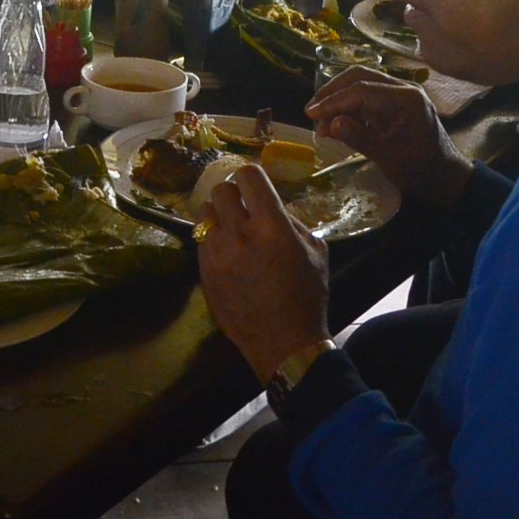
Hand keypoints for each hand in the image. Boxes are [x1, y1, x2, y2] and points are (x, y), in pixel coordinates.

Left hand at [197, 164, 332, 383]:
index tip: (257, 186)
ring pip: (204, 213)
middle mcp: (238, 235)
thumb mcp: (316, 251)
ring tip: (232, 229)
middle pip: (221, 191)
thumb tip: (272, 207)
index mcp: (271, 226)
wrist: (283, 342)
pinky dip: (213, 239)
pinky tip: (227, 253)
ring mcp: (216, 254)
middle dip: (234, 195)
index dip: (252, 176)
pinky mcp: (203, 272)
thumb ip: (292, 222)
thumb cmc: (307, 296)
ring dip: (218, 216)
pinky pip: (201, 241)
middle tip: (244, 208)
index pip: (248, 176)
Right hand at [307, 66, 473, 209]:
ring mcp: (399, 96)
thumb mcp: (391, 160)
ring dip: (338, 100)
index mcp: (406, 100)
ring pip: (360, 84)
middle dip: (333, 92)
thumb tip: (330, 124)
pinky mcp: (393, 105)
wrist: (446, 179)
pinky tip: (334, 125)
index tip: (311, 115)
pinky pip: (365, 98)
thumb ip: (362, 139)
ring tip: (319, 122)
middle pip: (360, 77)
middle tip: (311, 112)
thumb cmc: (422, 172)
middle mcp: (403, 90)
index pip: (362, 91)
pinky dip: (347, 108)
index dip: (334, 101)